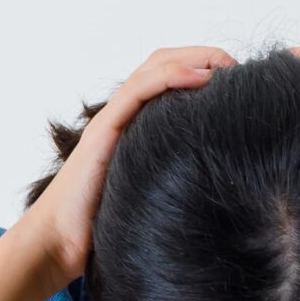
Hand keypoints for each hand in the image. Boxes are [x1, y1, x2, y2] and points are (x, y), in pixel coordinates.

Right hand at [17, 46, 234, 284]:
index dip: (206, 69)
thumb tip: (229, 187)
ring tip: (228, 66)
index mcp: (136, 128)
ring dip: (194, 58)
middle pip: (164, 63)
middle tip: (241, 70)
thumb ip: (178, 180)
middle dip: (206, 56)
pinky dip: (171, 76)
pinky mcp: (103, 132)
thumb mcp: (153, 194)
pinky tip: (202, 79)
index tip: (242, 82)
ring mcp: (112, 121)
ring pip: (152, 68)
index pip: (170, 79)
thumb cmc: (103, 228)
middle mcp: (123, 117)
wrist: (57, 244)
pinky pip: (139, 91)